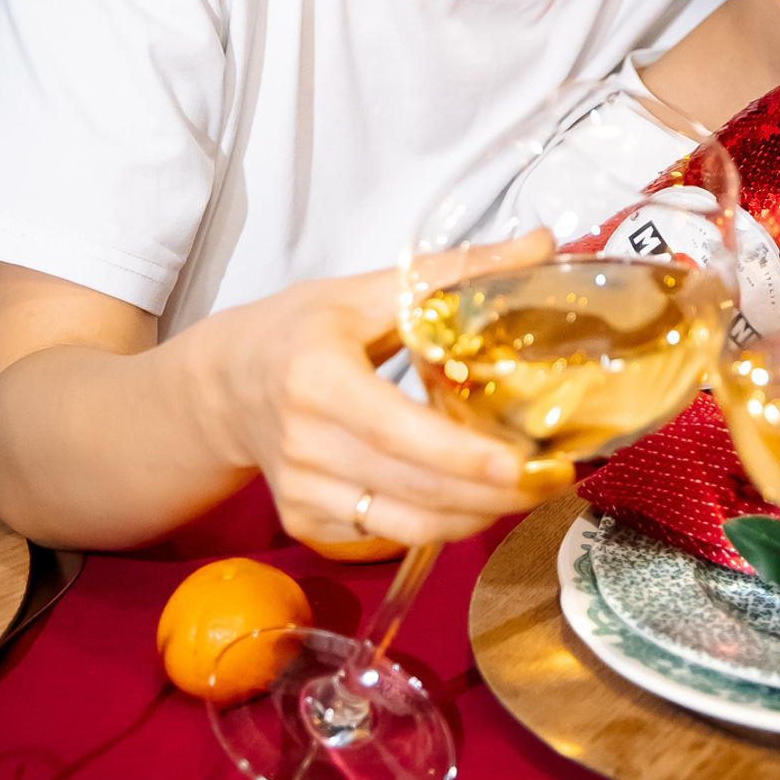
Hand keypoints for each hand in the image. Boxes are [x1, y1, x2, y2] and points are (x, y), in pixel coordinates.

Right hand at [188, 235, 572, 546]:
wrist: (226, 384)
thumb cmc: (304, 328)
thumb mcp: (371, 289)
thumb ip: (458, 271)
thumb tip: (542, 243)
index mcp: (319, 377)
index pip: (397, 429)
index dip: (460, 455)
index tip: (520, 463)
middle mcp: (305, 444)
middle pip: (411, 487)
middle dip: (489, 493)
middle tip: (553, 476)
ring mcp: (302, 492)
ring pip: (404, 525)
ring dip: (473, 517)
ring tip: (529, 492)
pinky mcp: (305, 523)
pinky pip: (383, 537)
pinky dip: (437, 525)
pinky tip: (477, 500)